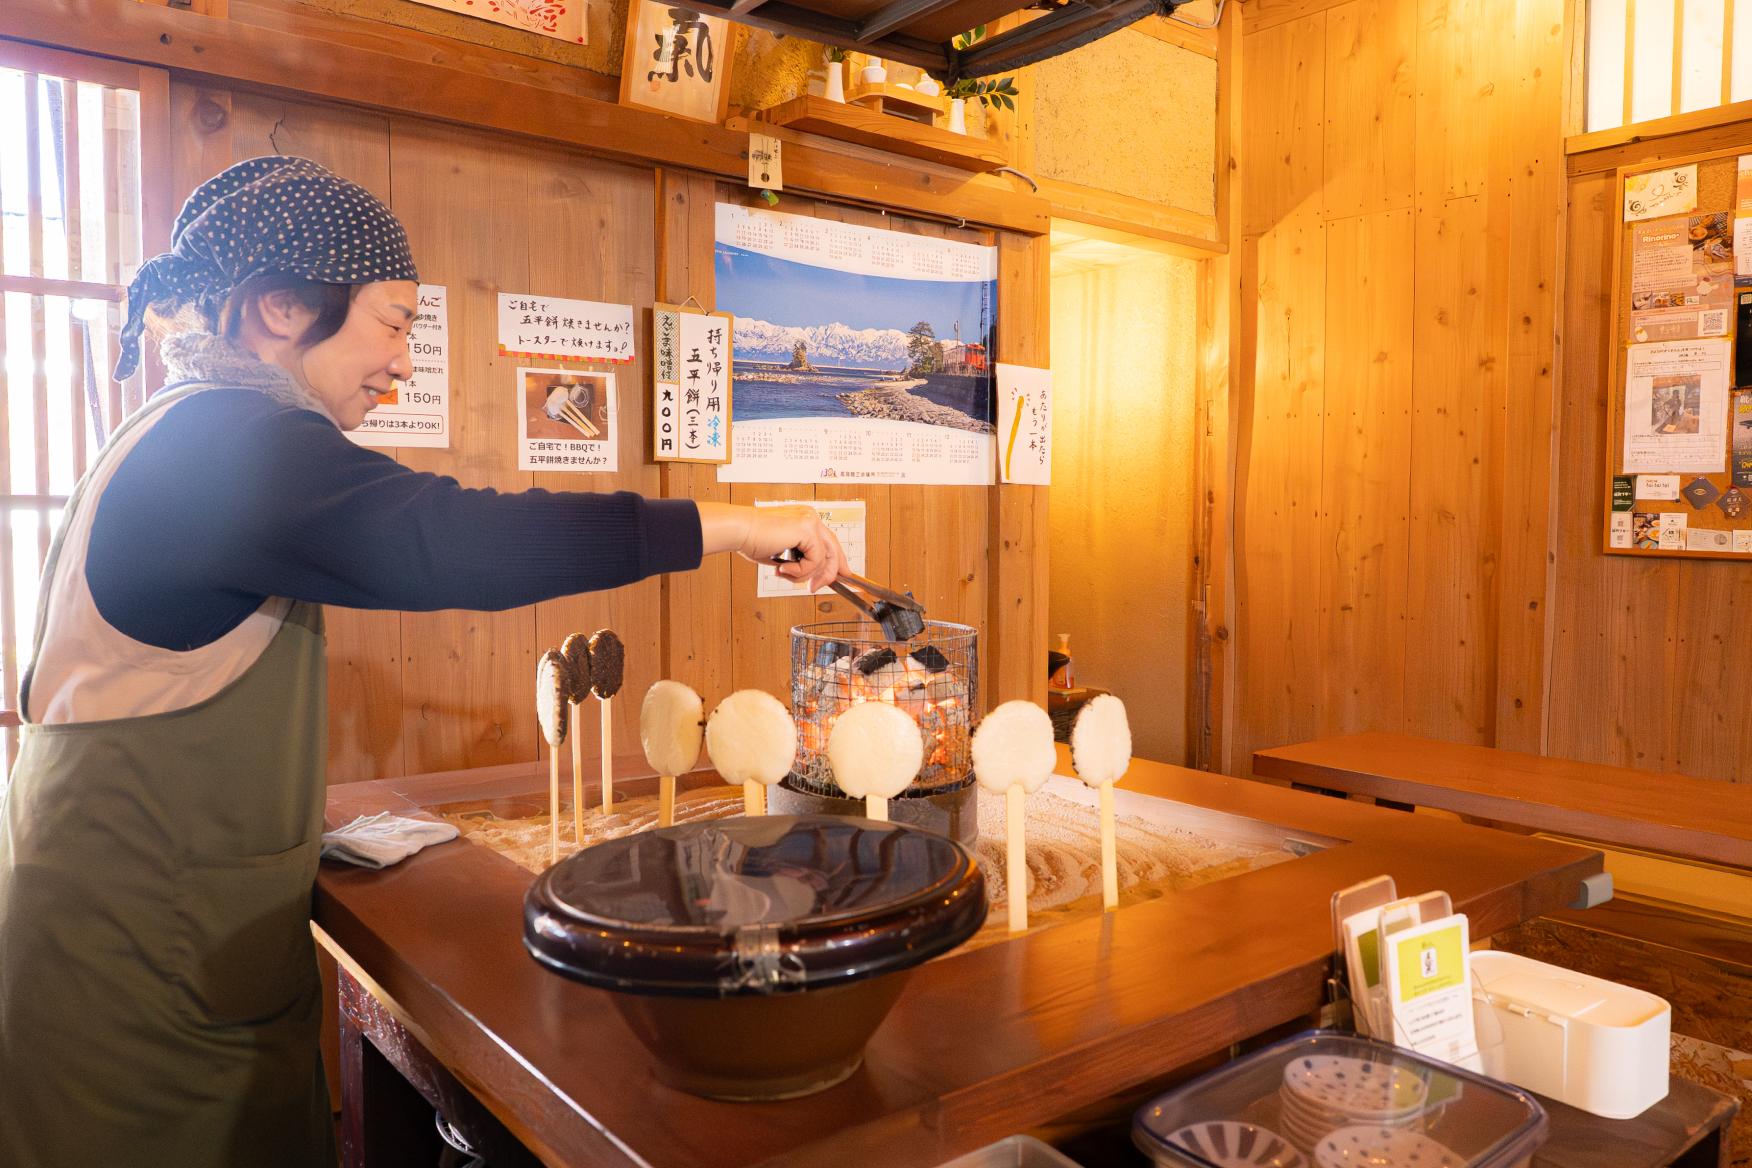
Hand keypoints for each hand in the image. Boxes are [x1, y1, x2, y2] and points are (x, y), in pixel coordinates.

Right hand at [697, 502, 843, 591]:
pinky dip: (800, 570)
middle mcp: (810, 517)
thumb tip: (813, 577)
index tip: (839, 576)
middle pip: (834, 549)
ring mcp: (810, 521)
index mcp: (805, 519)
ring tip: (786, 573)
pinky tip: (783, 568)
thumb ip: (799, 561)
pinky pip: (815, 560)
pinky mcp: (807, 529)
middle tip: (814, 588)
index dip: (836, 561)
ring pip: (824, 558)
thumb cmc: (752, 539)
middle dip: (828, 573)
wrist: (739, 530)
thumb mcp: (782, 553)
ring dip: (805, 574)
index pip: (829, 541)